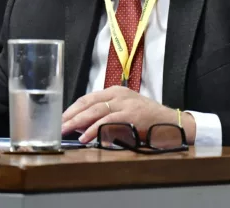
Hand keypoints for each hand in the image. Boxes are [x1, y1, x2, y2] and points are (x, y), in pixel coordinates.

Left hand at [61, 86, 195, 144]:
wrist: (171, 123)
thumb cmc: (147, 120)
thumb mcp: (124, 111)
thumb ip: (105, 115)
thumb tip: (81, 125)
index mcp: (115, 92)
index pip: (88, 98)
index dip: (72, 109)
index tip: (61, 119)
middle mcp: (118, 94)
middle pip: (88, 103)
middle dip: (70, 116)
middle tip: (58, 126)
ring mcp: (125, 103)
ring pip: (95, 111)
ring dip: (78, 122)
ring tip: (66, 132)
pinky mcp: (131, 114)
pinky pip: (107, 121)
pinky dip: (94, 130)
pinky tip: (85, 138)